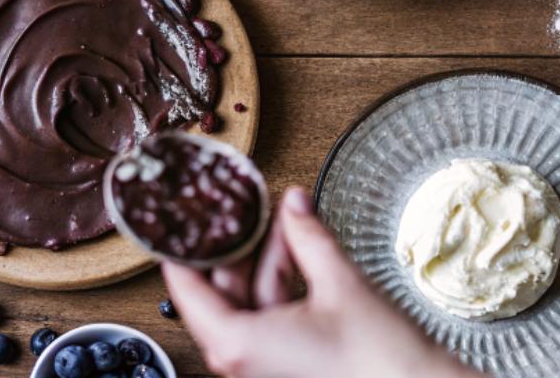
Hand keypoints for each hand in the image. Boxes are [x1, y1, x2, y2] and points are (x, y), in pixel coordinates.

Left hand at [162, 186, 481, 377]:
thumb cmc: (377, 359)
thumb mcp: (339, 281)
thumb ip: (308, 236)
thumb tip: (293, 202)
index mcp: (237, 342)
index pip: (186, 285)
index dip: (184, 243)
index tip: (183, 210)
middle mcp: (242, 356)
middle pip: (223, 285)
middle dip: (244, 241)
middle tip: (254, 200)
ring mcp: (265, 359)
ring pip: (253, 294)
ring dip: (272, 255)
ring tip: (292, 217)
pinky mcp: (288, 358)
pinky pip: (274, 309)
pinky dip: (287, 278)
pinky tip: (304, 246)